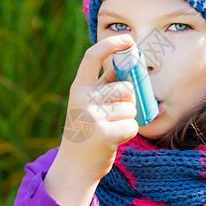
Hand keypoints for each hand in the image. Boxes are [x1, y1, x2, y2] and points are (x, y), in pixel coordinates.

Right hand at [44, 34, 137, 205]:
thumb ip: (105, 85)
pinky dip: (129, 132)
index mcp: (78, 87)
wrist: (74, 166)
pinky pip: (132, 125)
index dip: (112, 44)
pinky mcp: (102, 134)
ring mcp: (91, 116)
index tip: (128, 39)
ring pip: (131, 107)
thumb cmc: (88, 132)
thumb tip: (130, 63)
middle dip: (129, 100)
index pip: (93, 56)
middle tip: (115, 115)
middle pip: (125, 87)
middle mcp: (82, 98)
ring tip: (112, 128)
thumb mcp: (88, 104)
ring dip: (129, 118)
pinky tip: (115, 139)